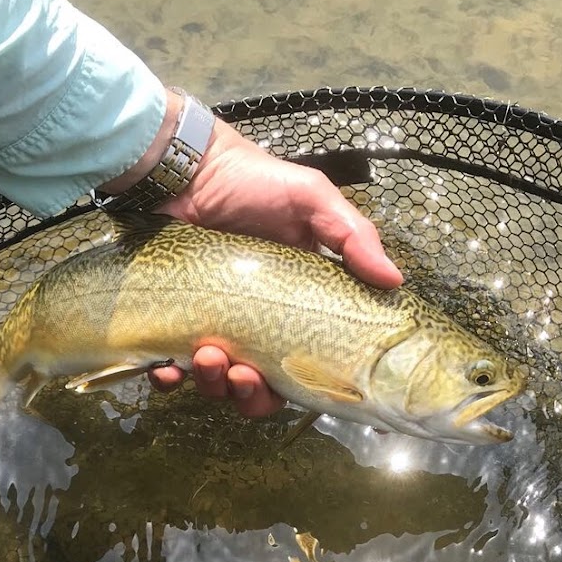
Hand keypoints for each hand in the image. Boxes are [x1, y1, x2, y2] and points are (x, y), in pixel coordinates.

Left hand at [103, 90, 403, 416]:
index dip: (304, 385)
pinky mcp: (171, 322)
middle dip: (252, 393)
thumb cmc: (252, 182)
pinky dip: (169, 378)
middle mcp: (255, 323)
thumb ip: (352, 236)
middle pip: (260, 386)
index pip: (305, 363)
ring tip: (207, 356)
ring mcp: (211, 325)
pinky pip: (169, 369)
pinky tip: (168, 369)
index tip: (299, 387)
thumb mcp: (311, 199)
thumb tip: (394, 281)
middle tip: (243, 373)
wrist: (183, 168)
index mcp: (294, 306)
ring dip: (214, 385)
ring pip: (216, 383)